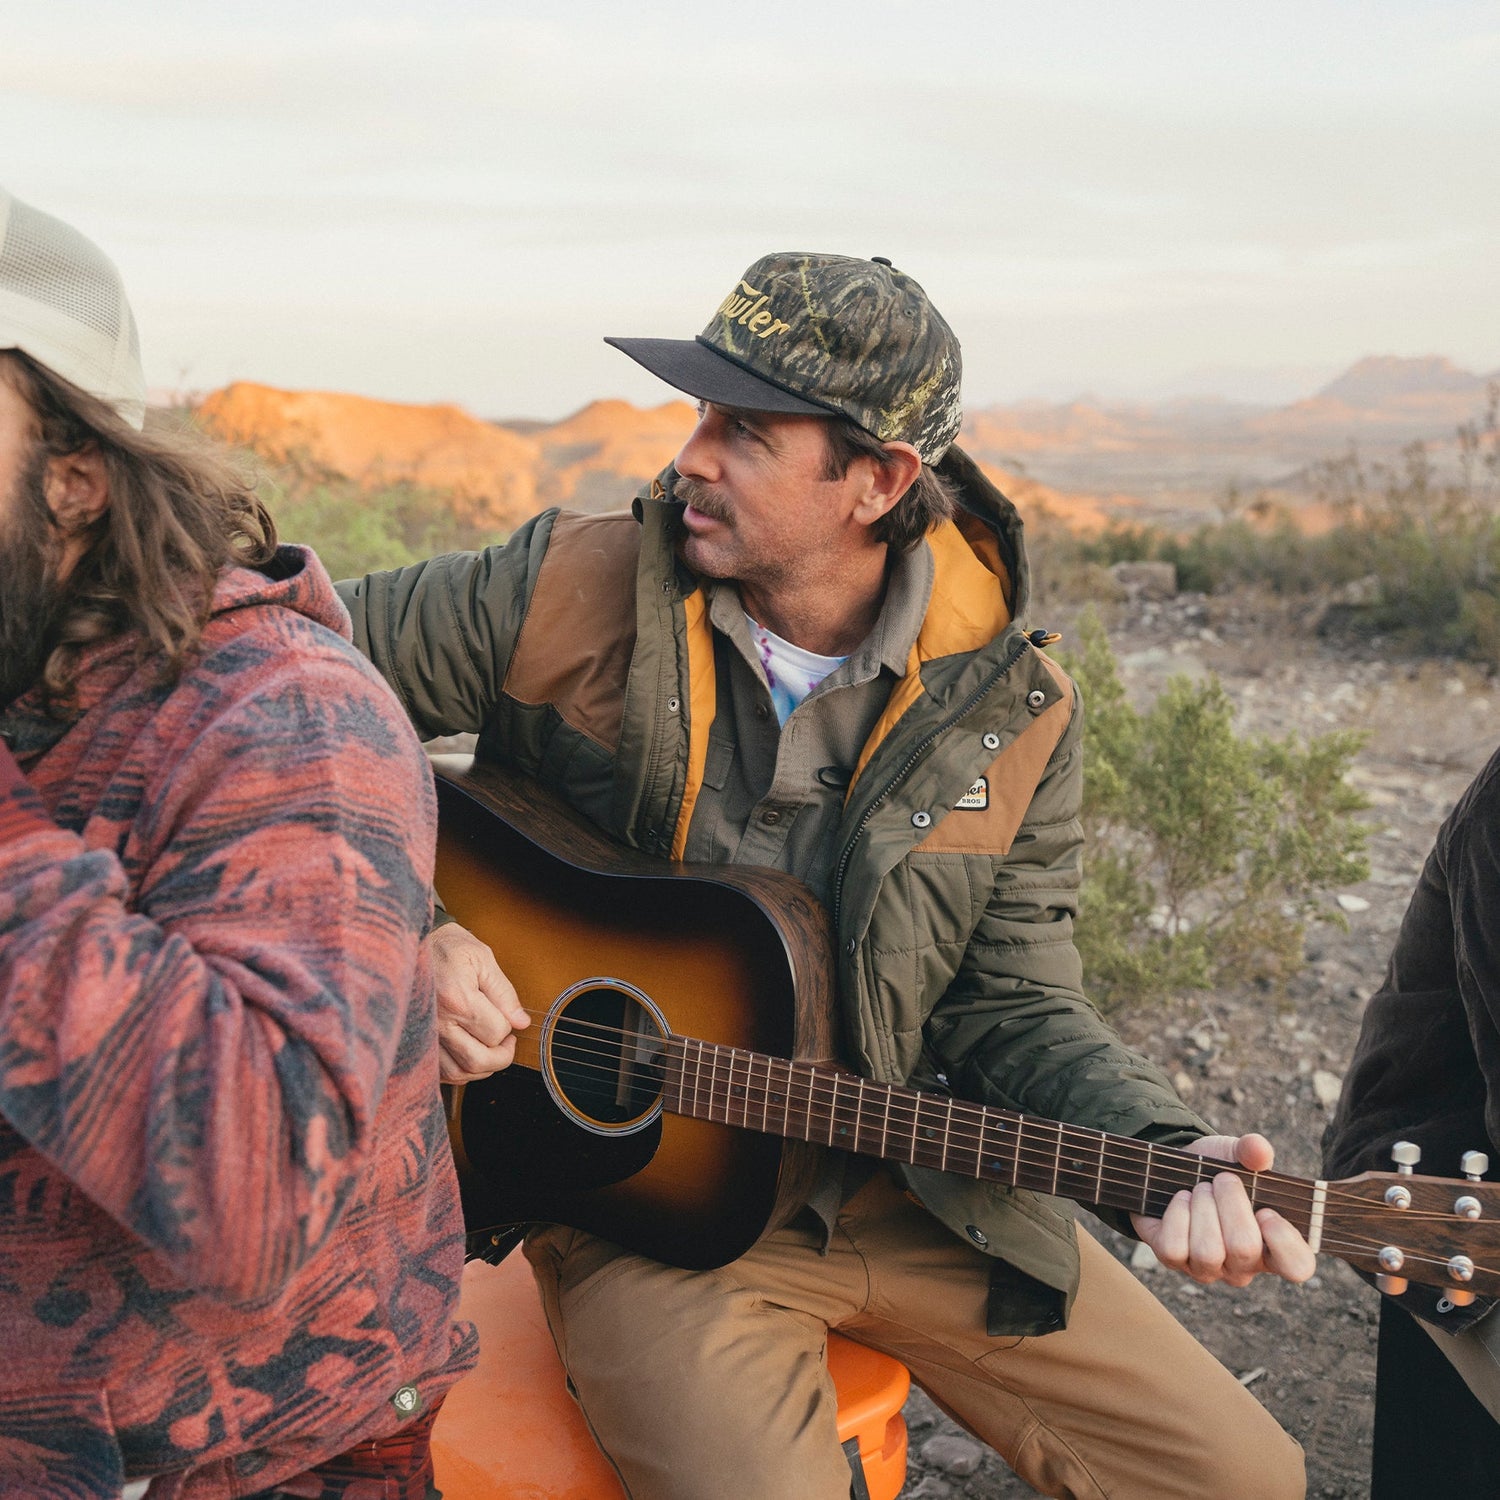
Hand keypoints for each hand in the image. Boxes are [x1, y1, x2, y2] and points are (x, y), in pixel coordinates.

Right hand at [426, 923, 528, 1083]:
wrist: (412, 946)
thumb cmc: (450, 948)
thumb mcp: (482, 959)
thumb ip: (504, 993)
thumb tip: (522, 1022)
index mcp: (457, 998)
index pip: (496, 1032)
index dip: (509, 1027)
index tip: (508, 1015)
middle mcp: (438, 1022)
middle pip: (478, 1060)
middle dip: (502, 1056)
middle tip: (508, 1042)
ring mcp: (425, 1035)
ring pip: (459, 1073)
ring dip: (483, 1068)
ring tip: (491, 1048)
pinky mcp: (418, 1043)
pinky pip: (441, 1073)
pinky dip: (461, 1071)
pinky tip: (470, 1053)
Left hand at [1130, 1133, 1316, 1287]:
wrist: (1174, 1170)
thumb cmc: (1217, 1169)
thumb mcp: (1237, 1155)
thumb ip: (1253, 1151)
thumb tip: (1260, 1150)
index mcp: (1273, 1247)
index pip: (1297, 1266)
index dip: (1283, 1239)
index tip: (1266, 1210)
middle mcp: (1243, 1267)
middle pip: (1244, 1248)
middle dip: (1231, 1203)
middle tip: (1223, 1179)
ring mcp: (1208, 1269)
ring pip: (1208, 1252)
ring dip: (1203, 1207)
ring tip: (1201, 1188)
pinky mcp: (1174, 1261)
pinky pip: (1175, 1249)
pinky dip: (1177, 1216)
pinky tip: (1182, 1199)